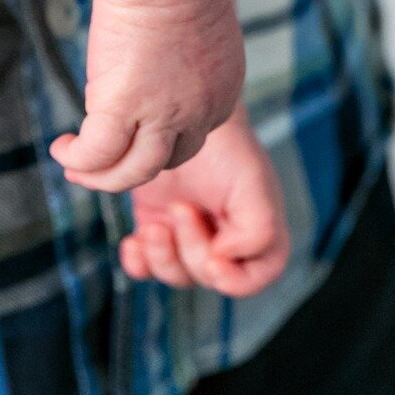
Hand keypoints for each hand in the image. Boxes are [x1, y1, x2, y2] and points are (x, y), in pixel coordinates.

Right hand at [49, 0, 245, 190]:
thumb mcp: (194, 32)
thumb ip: (180, 62)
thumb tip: (149, 70)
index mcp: (222, 90)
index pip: (193, 136)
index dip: (161, 139)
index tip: (134, 134)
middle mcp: (200, 111)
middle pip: (168, 161)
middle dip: (133, 167)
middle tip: (102, 166)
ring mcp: (165, 114)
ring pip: (135, 172)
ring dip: (103, 177)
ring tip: (76, 169)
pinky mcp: (125, 107)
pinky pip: (98, 153)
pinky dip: (78, 159)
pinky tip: (62, 149)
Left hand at [119, 105, 289, 297]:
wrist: (177, 113)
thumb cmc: (224, 143)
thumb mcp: (251, 179)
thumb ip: (258, 227)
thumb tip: (225, 259)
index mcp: (257, 226)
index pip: (260, 274)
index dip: (238, 281)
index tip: (215, 261)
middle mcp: (224, 237)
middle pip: (210, 278)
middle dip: (192, 249)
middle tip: (182, 208)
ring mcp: (188, 236)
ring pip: (176, 276)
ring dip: (163, 257)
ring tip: (155, 226)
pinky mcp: (156, 228)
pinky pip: (145, 268)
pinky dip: (138, 263)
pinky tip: (134, 240)